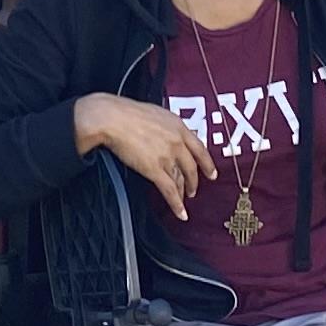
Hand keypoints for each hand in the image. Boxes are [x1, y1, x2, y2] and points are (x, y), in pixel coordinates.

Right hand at [73, 93, 215, 218]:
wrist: (112, 118)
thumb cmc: (127, 112)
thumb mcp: (155, 113)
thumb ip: (167, 126)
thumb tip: (169, 132)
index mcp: (178, 127)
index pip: (200, 149)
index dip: (207, 164)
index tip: (212, 174)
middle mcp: (177, 142)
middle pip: (192, 167)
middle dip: (194, 182)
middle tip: (193, 190)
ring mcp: (167, 156)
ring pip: (180, 180)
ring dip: (183, 192)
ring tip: (182, 199)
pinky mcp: (155, 169)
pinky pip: (170, 191)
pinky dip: (176, 204)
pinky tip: (180, 213)